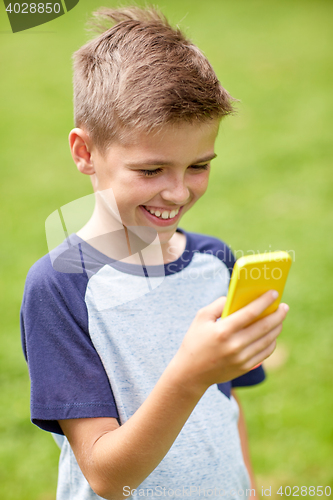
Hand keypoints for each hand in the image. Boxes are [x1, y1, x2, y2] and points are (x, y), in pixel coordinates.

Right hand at [174, 290, 288, 393]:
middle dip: (277, 315)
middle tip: (284, 306)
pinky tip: (272, 334)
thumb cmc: (195, 340)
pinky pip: (265, 352)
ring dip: (277, 327)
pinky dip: (272, 342)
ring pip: (267, 340)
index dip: (264, 302)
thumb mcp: (201, 318)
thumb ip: (218, 304)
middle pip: (263, 327)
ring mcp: (241, 358)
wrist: (191, 373)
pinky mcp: (244, 367)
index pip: (250, 313)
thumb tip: (236, 298)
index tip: (273, 293)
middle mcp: (234, 345)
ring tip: (280, 318)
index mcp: (223, 330)